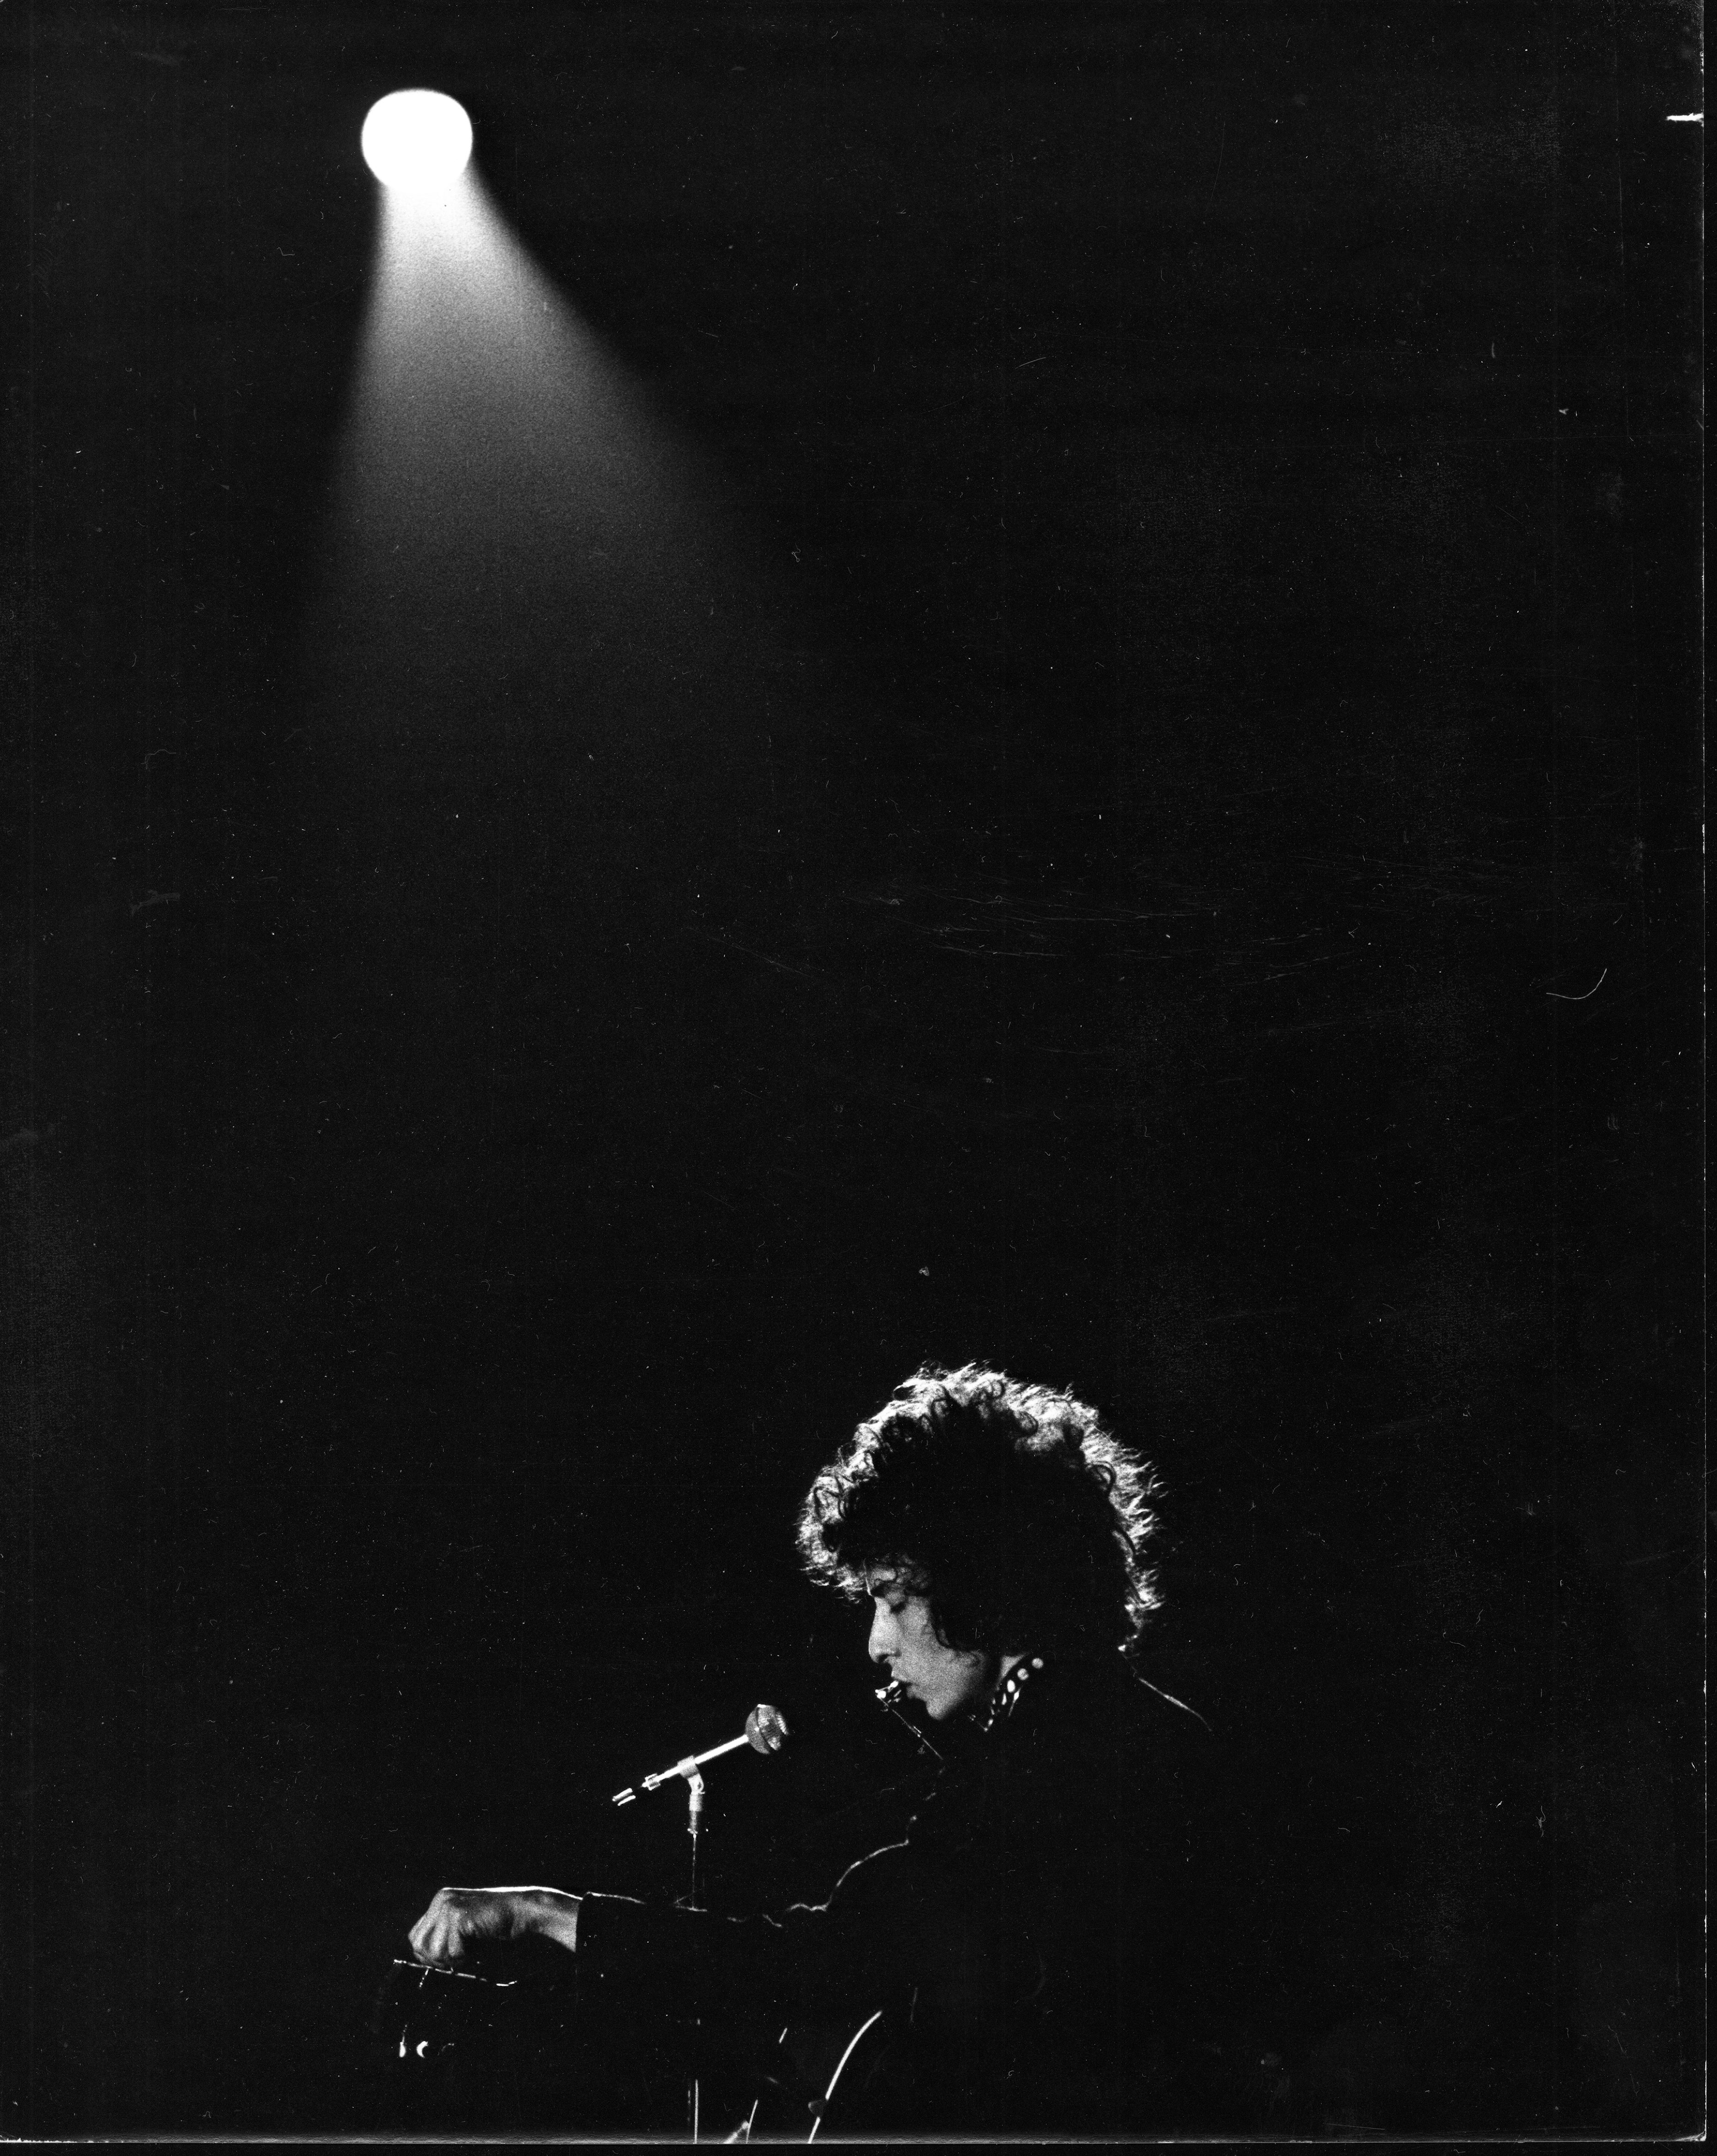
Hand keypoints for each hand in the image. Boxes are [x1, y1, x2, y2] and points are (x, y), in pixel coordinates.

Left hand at [408, 1884, 580, 1964]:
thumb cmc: (495, 1926)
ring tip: (471, 1948)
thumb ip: (443, 1937)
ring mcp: (449, 1906)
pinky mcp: (459, 1915)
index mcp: (440, 1901)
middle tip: (460, 1955)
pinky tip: (479, 1943)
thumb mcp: (463, 1930)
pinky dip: (465, 1955)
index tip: (449, 1958)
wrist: (522, 1912)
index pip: (415, 1936)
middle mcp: (441, 1900)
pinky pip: (451, 1950)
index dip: (428, 1954)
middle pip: (418, 1944)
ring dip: (453, 1958)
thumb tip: (422, 1960)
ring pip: (433, 1950)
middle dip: (437, 1958)